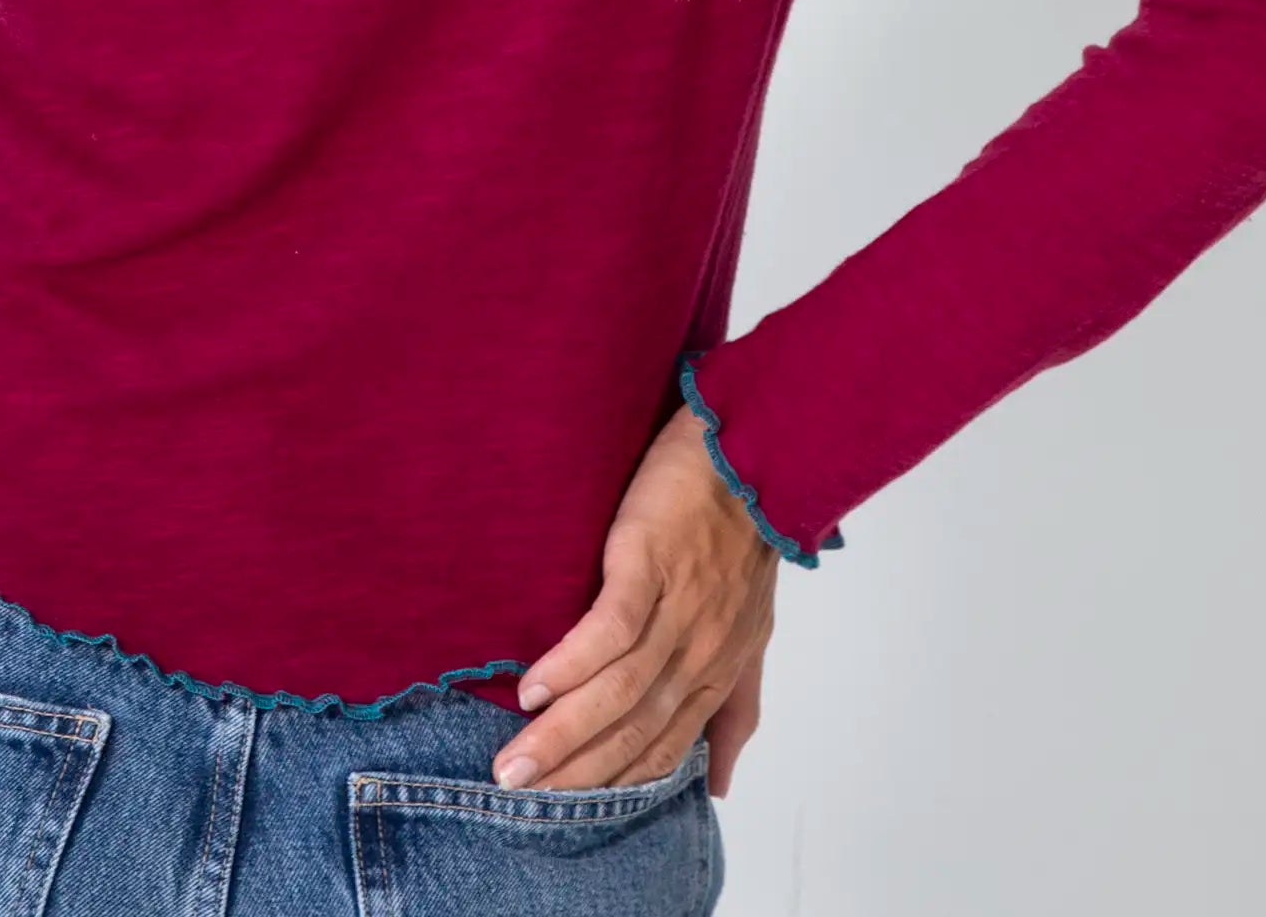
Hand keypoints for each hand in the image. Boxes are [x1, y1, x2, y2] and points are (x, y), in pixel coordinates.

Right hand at [489, 400, 778, 797]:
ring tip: (512, 761)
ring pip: (618, 690)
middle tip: (514, 794)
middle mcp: (700, 653)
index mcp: (718, 672)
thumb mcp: (752, 635)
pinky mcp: (650, 562)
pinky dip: (572, 663)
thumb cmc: (743, 541)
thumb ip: (735, 709)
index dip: (612, 786)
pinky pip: (610, 628)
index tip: (560, 810)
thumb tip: (718, 786)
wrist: (750, 456)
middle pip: (633, 731)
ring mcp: (677, 609)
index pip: (661, 750)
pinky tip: (534, 687)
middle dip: (574, 774)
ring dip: (562, 733)